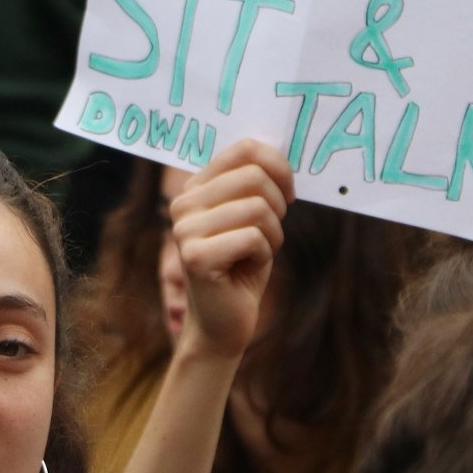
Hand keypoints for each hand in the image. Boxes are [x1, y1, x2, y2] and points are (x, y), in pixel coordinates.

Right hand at [168, 139, 293, 364]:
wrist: (224, 322)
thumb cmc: (243, 266)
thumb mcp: (251, 216)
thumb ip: (255, 182)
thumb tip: (279, 151)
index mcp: (196, 187)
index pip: (245, 149)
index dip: (279, 166)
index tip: (288, 192)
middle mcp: (184, 203)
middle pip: (255, 177)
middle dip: (278, 207)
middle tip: (269, 233)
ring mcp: (185, 229)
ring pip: (259, 209)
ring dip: (272, 236)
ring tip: (254, 254)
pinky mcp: (195, 256)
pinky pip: (254, 238)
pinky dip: (263, 256)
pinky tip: (245, 269)